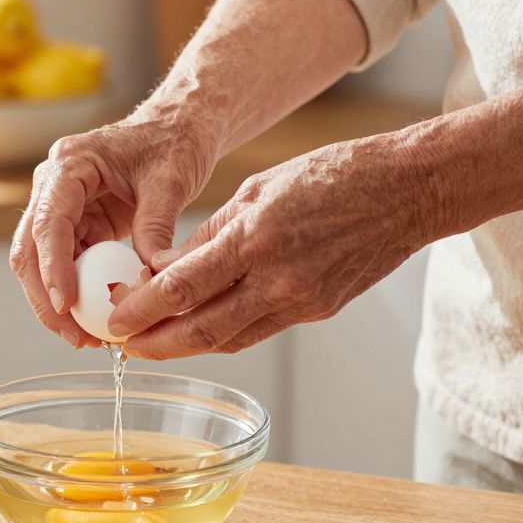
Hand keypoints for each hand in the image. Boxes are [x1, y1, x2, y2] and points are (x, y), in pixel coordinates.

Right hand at [10, 114, 218, 346]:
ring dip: (57, 303)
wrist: (177, 128)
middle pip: (29, 249)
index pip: (48, 221)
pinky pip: (66, 267)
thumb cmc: (173, 142)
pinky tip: (95, 321)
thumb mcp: (170, 182)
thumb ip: (156, 227)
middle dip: (45, 297)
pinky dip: (77, 295)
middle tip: (73, 336)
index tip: (66, 305)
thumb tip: (148, 280)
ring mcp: (60, 207)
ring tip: (85, 339)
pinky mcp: (76, 226)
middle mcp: (53, 186)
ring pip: (40, 264)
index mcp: (69, 164)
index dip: (52, 267)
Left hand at [107, 136, 437, 358]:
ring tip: (150, 345)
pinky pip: (257, 331)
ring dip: (185, 346)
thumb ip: (211, 233)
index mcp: (255, 237)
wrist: (409, 191)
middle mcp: (277, 277)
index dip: (142, 310)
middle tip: (122, 347)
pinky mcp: (317, 311)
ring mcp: (300, 300)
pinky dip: (223, 335)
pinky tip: (197, 333)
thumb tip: (169, 269)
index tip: (113, 320)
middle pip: (201, 328)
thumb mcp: (258, 188)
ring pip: (229, 338)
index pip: (183, 286)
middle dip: (155, 343)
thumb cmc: (333, 175)